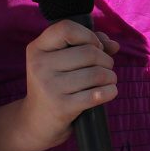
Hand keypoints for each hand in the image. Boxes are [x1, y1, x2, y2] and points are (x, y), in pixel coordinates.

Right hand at [17, 20, 118, 150]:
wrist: (36, 122)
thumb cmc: (55, 85)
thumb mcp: (61, 61)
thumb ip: (87, 46)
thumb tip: (114, 45)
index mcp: (37, 48)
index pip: (67, 28)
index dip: (89, 35)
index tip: (95, 46)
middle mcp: (40, 65)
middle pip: (89, 52)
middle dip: (106, 60)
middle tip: (104, 68)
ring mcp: (50, 87)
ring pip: (97, 73)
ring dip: (110, 77)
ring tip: (107, 81)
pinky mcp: (62, 107)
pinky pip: (97, 94)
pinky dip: (110, 91)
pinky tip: (108, 92)